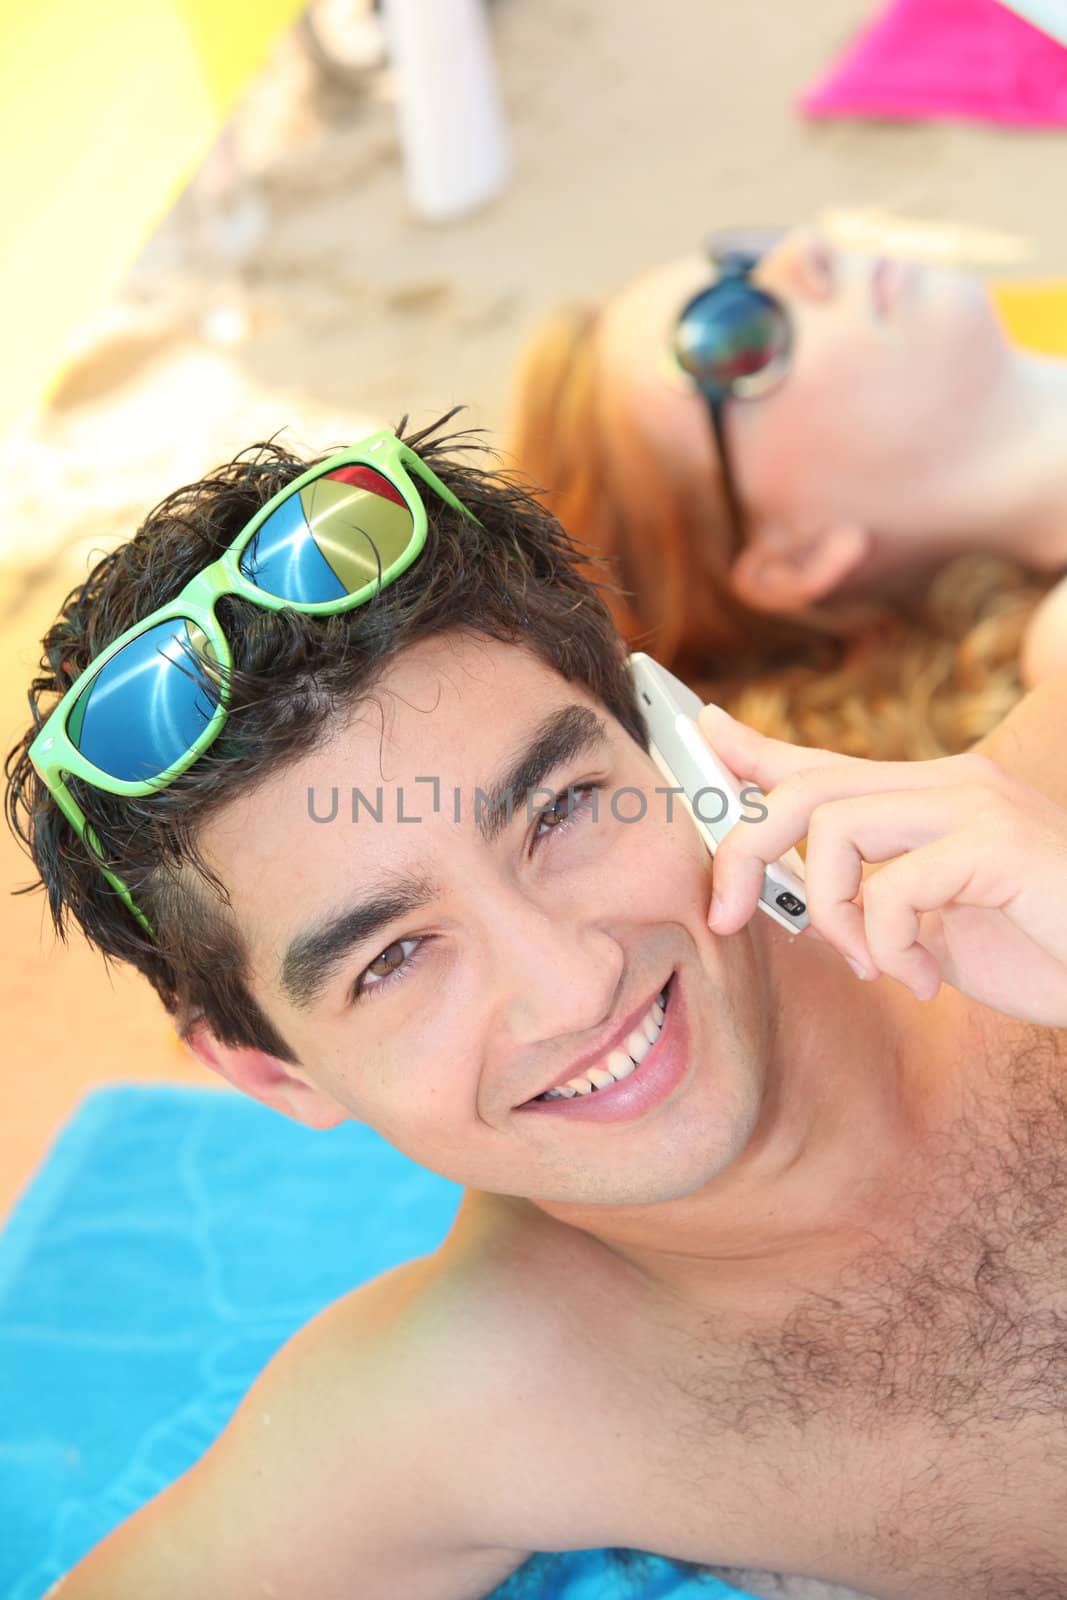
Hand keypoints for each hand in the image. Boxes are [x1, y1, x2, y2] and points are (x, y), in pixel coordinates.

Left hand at [698, 703, 1066, 1027]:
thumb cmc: (1045, 951)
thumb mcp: (935, 927)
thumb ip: (870, 899)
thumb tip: (782, 890)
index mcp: (936, 795)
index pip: (823, 761)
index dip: (755, 750)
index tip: (702, 733)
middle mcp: (953, 782)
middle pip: (804, 788)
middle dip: (740, 850)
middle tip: (726, 914)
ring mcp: (978, 804)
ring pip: (831, 827)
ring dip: (827, 912)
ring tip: (871, 962)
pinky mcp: (999, 842)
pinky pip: (892, 885)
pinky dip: (889, 944)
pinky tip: (919, 978)